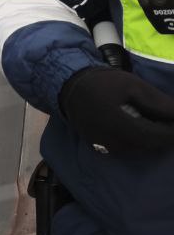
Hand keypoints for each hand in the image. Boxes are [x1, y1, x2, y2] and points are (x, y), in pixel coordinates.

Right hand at [59, 66, 173, 153]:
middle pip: (147, 146)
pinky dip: (137, 144)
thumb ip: (157, 103)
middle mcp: (111, 140)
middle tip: (172, 129)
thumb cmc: (104, 83)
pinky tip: (141, 133)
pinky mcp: (97, 146)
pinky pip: (123, 150)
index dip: (171, 133)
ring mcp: (102, 145)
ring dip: (150, 143)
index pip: (155, 136)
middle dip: (163, 139)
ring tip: (158, 130)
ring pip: (136, 151)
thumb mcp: (134, 86)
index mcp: (120, 124)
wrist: (71, 86)